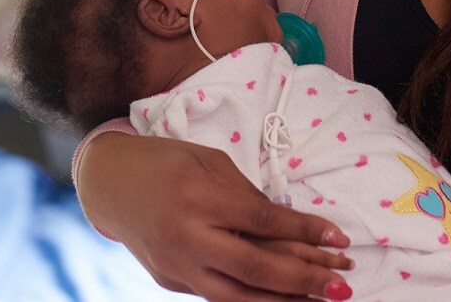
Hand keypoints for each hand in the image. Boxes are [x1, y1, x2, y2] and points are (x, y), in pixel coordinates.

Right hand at [78, 133, 355, 300]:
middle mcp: (185, 237)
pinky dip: (252, 300)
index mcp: (197, 197)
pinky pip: (217, 296)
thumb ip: (246, 195)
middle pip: (254, 268)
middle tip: (342, 284)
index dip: (304, 232)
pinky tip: (281, 300)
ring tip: (320, 301)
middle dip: (304, 279)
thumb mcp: (208, 162)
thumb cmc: (165, 162)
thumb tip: (288, 225)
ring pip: (236, 297)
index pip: (262, 222)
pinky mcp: (170, 282)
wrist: (109, 184)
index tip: (340, 238)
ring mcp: (176, 266)